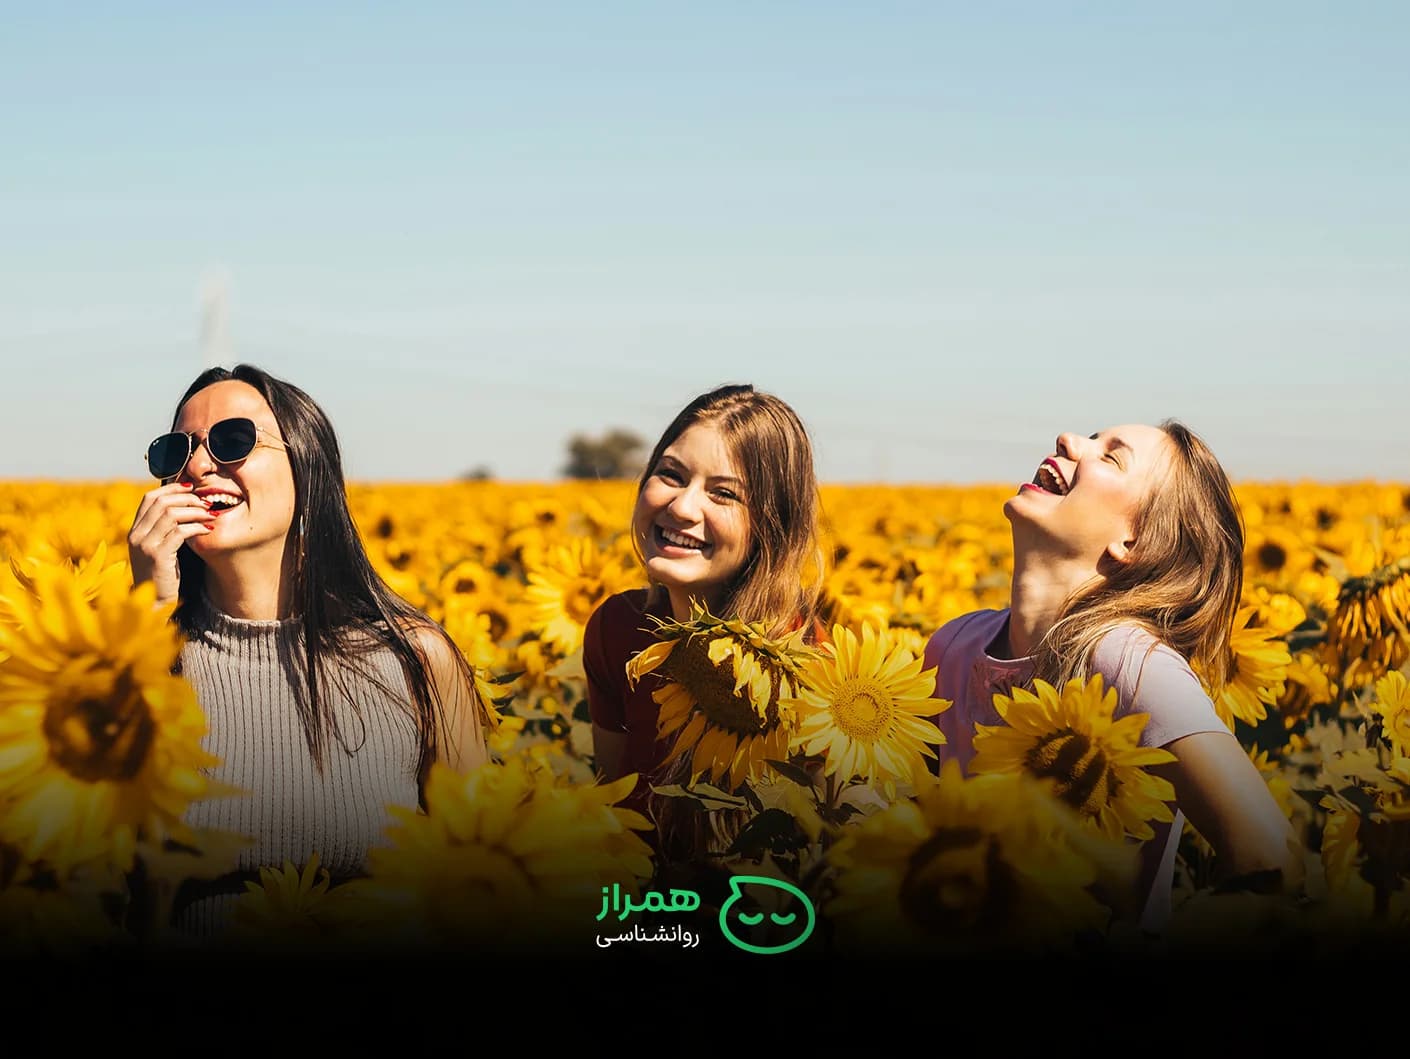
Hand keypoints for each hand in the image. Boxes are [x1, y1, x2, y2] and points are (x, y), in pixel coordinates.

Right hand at [127, 482, 214, 604]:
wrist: (153, 603)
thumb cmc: (163, 575)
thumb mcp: (160, 548)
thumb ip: (165, 529)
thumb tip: (184, 506)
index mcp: (134, 530)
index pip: (149, 498)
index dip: (172, 488)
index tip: (192, 488)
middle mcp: (136, 535)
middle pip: (162, 502)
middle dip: (188, 498)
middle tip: (207, 502)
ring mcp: (144, 545)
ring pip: (171, 514)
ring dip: (195, 511)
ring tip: (211, 515)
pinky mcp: (157, 556)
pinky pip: (180, 532)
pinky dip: (197, 527)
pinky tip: (208, 530)